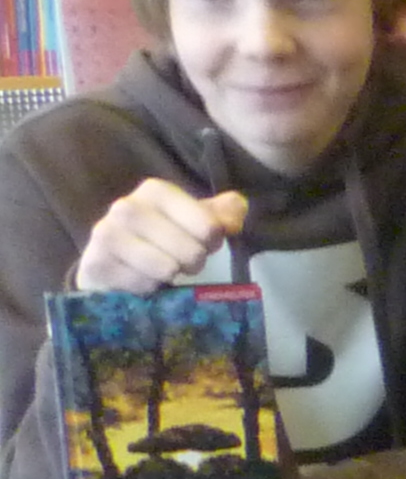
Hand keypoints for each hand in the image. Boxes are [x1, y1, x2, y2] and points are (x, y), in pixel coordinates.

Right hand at [70, 179, 245, 293]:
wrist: (112, 260)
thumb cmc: (162, 237)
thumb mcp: (194, 220)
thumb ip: (223, 213)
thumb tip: (237, 210)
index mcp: (155, 190)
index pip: (208, 225)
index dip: (214, 241)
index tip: (206, 243)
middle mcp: (126, 207)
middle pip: (190, 250)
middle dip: (194, 261)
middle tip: (184, 261)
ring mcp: (106, 234)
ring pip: (166, 268)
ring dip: (172, 275)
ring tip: (164, 269)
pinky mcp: (95, 263)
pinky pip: (143, 285)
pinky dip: (150, 288)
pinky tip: (142, 279)